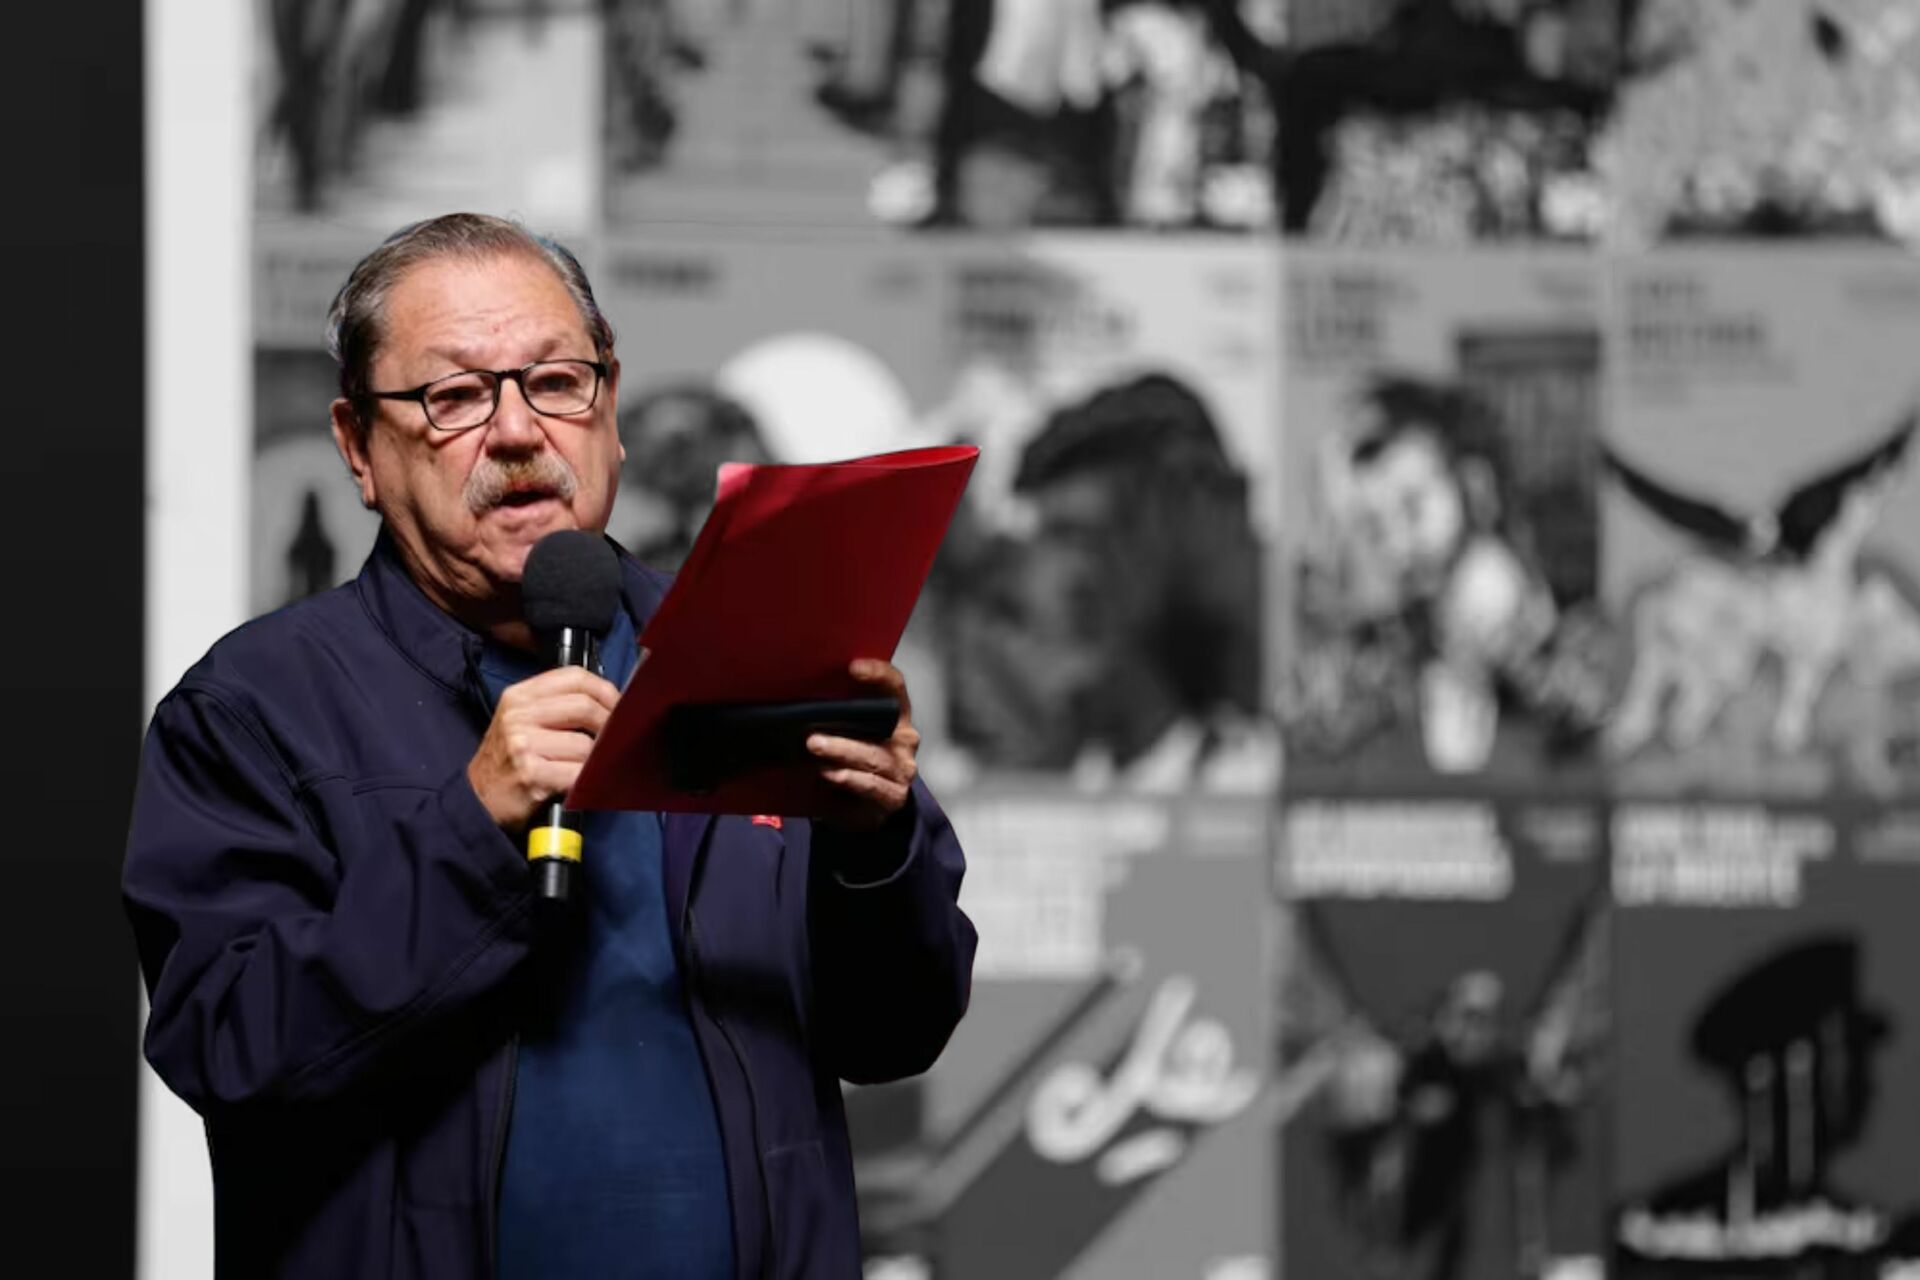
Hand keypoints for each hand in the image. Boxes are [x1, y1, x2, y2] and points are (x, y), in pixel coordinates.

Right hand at [467, 667, 620, 829]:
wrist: (475, 800)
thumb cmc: (506, 762)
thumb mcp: (519, 721)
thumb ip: (556, 706)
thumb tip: (608, 704)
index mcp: (519, 696)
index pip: (575, 677)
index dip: (606, 691)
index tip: (619, 707)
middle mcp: (518, 715)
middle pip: (585, 707)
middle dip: (610, 725)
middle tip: (615, 740)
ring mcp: (523, 744)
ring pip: (585, 744)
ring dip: (596, 760)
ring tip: (587, 768)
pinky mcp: (531, 773)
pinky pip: (578, 773)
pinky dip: (587, 781)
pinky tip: (579, 784)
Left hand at [809, 659, 919, 830]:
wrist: (871, 805)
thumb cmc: (855, 760)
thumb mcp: (850, 733)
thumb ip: (840, 716)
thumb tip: (801, 697)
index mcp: (896, 716)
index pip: (895, 687)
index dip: (879, 674)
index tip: (853, 668)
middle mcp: (904, 740)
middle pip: (882, 725)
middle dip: (848, 723)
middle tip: (814, 729)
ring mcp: (902, 769)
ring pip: (872, 757)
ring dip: (841, 751)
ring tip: (815, 747)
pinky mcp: (894, 795)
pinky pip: (871, 785)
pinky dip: (850, 779)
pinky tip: (831, 775)